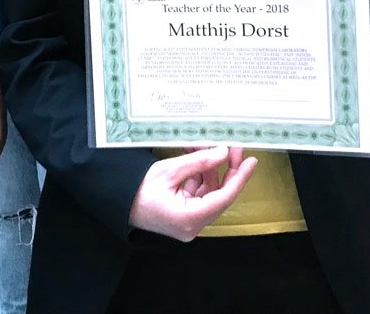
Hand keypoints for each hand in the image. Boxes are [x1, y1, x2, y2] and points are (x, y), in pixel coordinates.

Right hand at [128, 146, 256, 241]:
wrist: (119, 201)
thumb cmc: (138, 188)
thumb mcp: (169, 171)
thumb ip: (198, 162)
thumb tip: (223, 152)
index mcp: (190, 218)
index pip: (223, 197)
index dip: (239, 178)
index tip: (251, 161)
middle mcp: (193, 225)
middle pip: (219, 195)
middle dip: (226, 170)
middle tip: (233, 147)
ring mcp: (189, 222)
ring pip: (210, 193)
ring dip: (210, 169)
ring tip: (208, 145)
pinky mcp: (185, 216)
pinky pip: (199, 194)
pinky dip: (200, 175)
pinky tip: (198, 156)